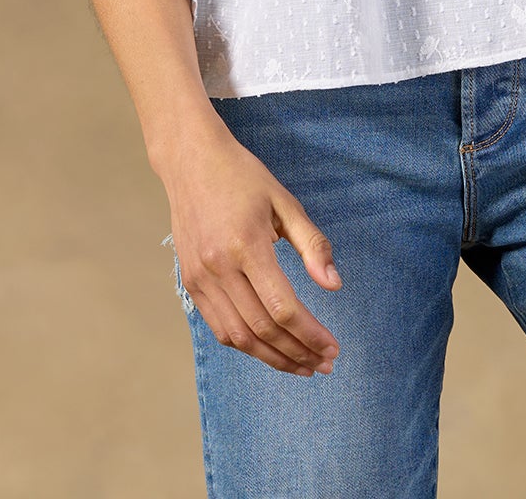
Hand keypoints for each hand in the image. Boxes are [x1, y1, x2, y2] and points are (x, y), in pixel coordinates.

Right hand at [158, 113, 342, 377]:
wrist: (191, 161)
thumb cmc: (243, 177)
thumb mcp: (285, 201)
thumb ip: (312, 244)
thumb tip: (334, 285)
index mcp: (247, 244)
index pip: (282, 307)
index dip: (311, 334)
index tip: (333, 348)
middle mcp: (219, 266)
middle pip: (262, 329)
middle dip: (297, 353)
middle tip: (324, 365)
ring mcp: (200, 277)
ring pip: (238, 337)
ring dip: (273, 358)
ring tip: (302, 365)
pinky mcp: (190, 282)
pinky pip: (219, 327)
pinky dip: (246, 345)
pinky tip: (269, 348)